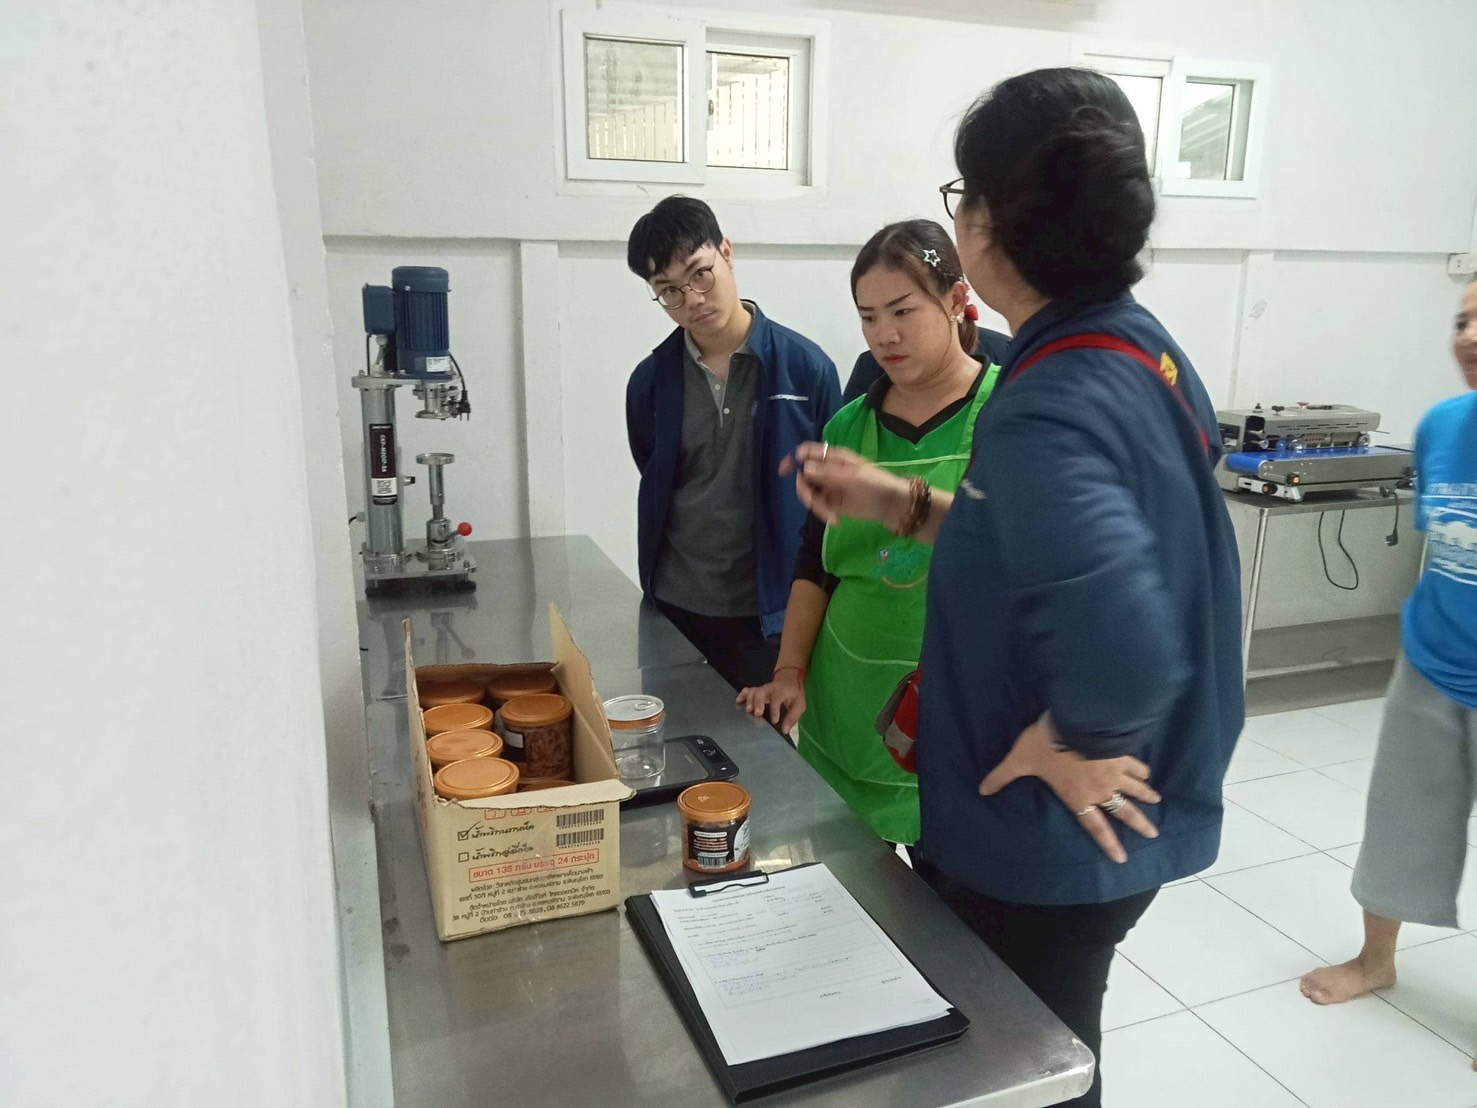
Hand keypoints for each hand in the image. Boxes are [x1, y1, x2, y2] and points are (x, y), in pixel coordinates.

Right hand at [736, 669, 806, 732]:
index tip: (774, 721)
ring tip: (748, 711)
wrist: (789, 680)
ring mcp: (762, 688)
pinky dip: (742, 695)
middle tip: (757, 714)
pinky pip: (747, 690)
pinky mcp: (757, 690)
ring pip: (753, 691)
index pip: (777, 699)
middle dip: (758, 703)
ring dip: (749, 700)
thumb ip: (792, 718)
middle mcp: (770, 688)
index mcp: (782, 691)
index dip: (775, 710)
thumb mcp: (799, 705)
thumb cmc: (794, 695)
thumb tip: (784, 731)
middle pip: (761, 692)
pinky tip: (738, 702)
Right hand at [783, 443, 909, 528]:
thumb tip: (803, 468)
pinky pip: (819, 506)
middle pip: (804, 475)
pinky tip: (836, 520)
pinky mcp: (833, 502)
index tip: (784, 471)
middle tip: (813, 503)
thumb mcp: (853, 478)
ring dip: (816, 506)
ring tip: (832, 516)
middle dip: (805, 491)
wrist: (893, 505)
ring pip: (810, 493)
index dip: (794, 459)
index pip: (808, 453)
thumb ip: (828, 473)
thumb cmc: (877, 485)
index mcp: (834, 457)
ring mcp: (831, 486)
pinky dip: (823, 513)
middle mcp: (829, 470)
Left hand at [978, 714, 1160, 863]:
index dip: (1109, 843)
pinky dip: (1142, 770)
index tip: (1122, 858)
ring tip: (1156, 800)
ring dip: (1145, 795)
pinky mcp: (1121, 753)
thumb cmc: (1046, 744)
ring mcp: (1114, 771)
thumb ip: (1002, 776)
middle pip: (1123, 811)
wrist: (1075, 720)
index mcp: (1078, 797)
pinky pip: (1135, 765)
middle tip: (1154, 833)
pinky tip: (1147, 772)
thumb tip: (982, 790)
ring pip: (1134, 788)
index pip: (1095, 826)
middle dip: (1139, 823)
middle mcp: (1100, 789)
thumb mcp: (1019, 760)